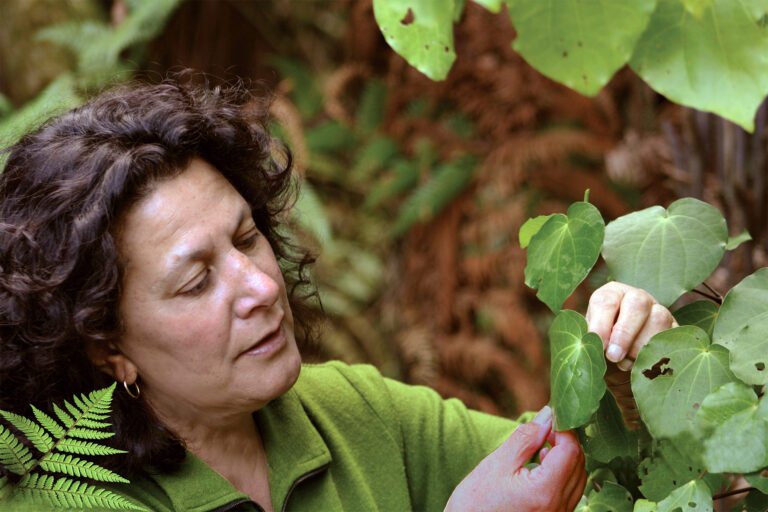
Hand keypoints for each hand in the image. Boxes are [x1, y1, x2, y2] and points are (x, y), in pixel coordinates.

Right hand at [444, 407, 585, 511]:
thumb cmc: (476, 503)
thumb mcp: (497, 464)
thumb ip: (525, 438)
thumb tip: (548, 415)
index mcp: (545, 491)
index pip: (570, 451)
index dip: (563, 429)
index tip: (549, 418)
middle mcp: (558, 507)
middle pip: (578, 464)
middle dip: (565, 441)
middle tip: (544, 429)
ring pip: (578, 478)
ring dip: (565, 457)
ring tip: (541, 447)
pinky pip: (570, 492)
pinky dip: (562, 473)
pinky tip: (541, 467)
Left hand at [586, 282, 676, 426]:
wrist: (624, 369)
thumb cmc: (601, 353)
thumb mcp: (589, 347)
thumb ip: (585, 345)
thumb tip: (582, 353)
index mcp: (610, 296)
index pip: (605, 300)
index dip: (601, 323)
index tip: (598, 345)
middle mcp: (636, 298)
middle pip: (637, 302)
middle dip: (624, 332)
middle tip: (614, 356)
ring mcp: (659, 311)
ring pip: (659, 318)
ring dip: (641, 345)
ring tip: (627, 364)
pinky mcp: (676, 330)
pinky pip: (674, 336)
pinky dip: (660, 353)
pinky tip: (645, 366)